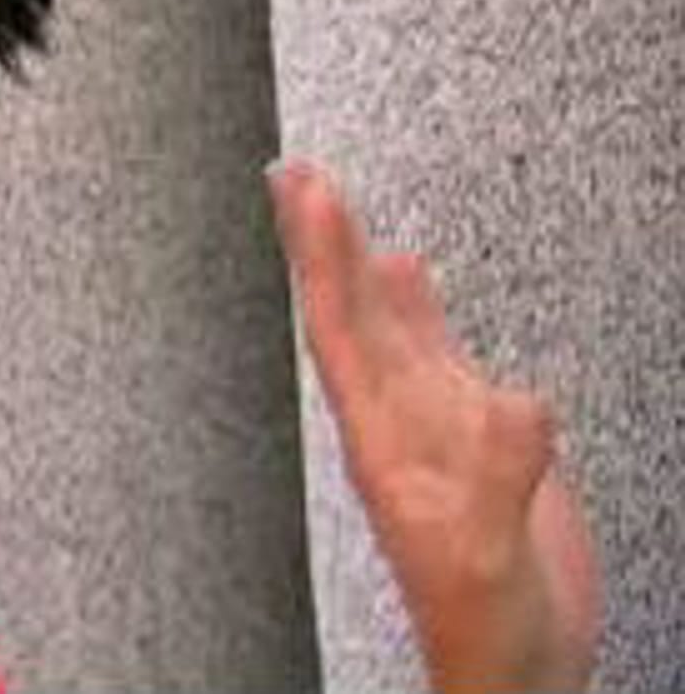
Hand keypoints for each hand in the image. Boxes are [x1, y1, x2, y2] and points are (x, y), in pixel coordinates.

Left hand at [268, 160, 598, 692]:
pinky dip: (416, 302)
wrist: (516, 670)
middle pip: (350, 312)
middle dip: (321, 240)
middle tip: (294, 168)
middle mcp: (399, 423)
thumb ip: (500, 477)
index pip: (343, 331)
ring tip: (330, 198)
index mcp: (386, 444)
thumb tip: (515, 402)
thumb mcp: (490, 555)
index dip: (325, 260)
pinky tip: (407, 270)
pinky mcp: (475, 436)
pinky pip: (436, 349)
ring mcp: (434, 426)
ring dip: (358, 260)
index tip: (311, 192)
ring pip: (386, 324)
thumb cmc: (489, 627)